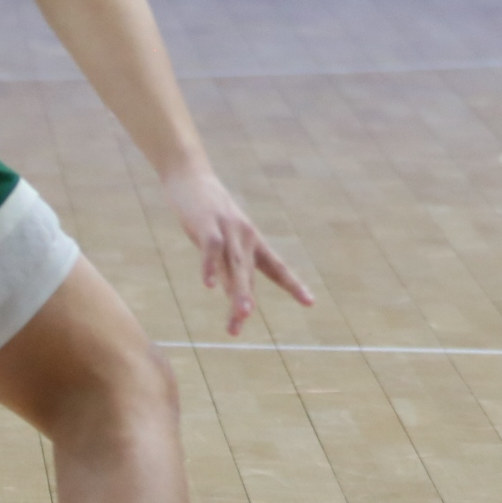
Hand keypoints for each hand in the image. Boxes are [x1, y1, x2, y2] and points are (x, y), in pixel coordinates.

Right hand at [164, 164, 312, 335]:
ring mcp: (227, 229)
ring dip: (237, 291)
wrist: (191, 175)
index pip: (277, 268)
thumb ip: (226, 268)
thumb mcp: (221, 242)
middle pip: (248, 275)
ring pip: (235, 264)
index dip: (293, 285)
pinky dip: (210, 266)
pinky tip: (209, 285)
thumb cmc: (208, 214)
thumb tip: (231, 295)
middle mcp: (245, 236)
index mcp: (252, 242)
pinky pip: (211, 248)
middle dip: (246, 300)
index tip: (310, 303)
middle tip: (243, 326)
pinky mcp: (207, 223)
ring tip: (242, 315)